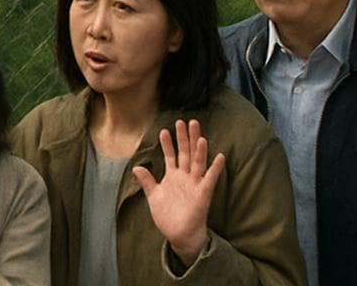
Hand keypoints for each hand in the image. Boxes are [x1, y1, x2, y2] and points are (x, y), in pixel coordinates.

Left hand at [131, 118, 225, 267]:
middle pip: (186, 153)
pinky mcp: (203, 194)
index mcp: (173, 177)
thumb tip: (137, 166)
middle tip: (184, 121)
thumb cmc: (168, 217)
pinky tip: (219, 156)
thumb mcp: (154, 196)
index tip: (164, 130)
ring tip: (199, 134)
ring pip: (198, 162)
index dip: (167, 144)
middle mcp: (185, 178)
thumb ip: (147, 181)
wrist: (179, 235)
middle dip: (184, 138)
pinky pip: (210, 179)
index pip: (171, 156)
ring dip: (199, 148)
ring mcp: (195, 184)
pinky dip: (215, 168)